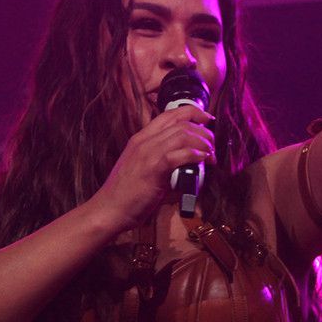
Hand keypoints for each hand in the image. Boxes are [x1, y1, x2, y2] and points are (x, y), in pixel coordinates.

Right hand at [88, 104, 215, 231]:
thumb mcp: (141, 166)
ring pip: (183, 135)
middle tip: (212, 144)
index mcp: (141, 138)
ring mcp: (148, 153)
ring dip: (203, 143)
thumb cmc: (126, 193)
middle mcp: (144, 140)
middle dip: (203, 131)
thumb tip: (186, 161)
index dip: (193, 113)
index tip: (207, 119)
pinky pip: (180, 154)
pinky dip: (196, 155)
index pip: (170, 114)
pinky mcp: (153, 168)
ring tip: (210, 155)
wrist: (109, 209)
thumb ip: (160, 158)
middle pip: (181, 122)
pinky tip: (202, 161)